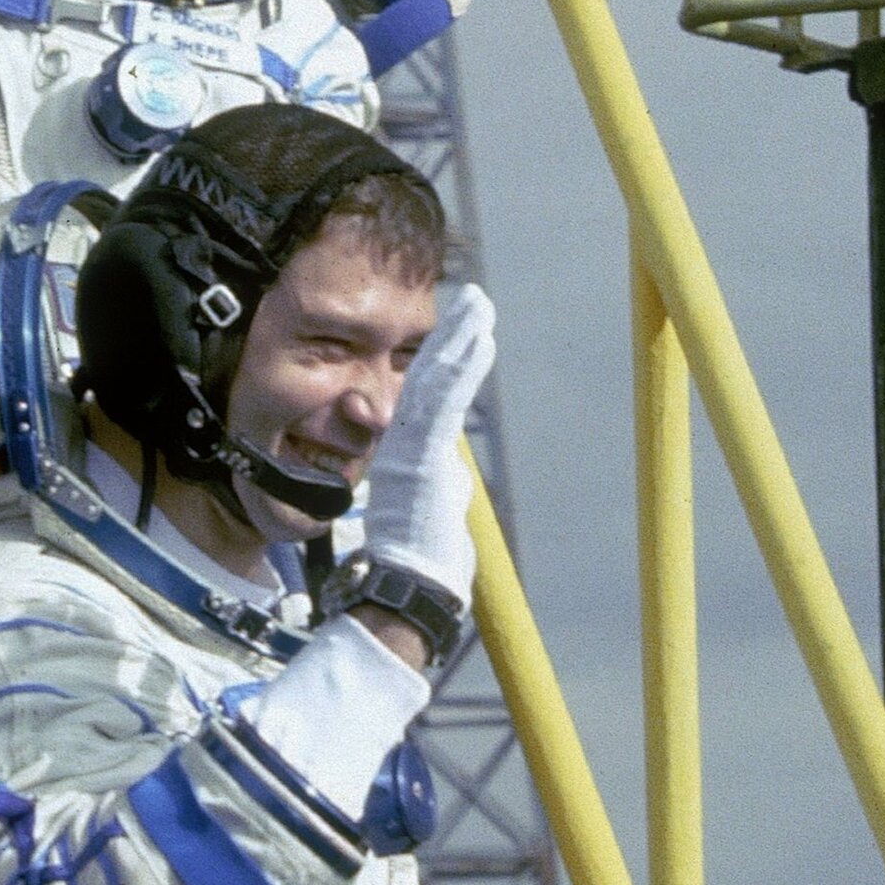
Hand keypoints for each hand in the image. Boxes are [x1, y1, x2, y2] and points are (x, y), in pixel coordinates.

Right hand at [361, 281, 494, 608]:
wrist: (404, 588)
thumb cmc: (419, 560)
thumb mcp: (433, 508)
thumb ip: (440, 478)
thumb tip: (452, 465)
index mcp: (408, 449)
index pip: (427, 390)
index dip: (445, 353)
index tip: (466, 325)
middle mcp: (403, 440)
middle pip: (429, 372)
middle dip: (454, 331)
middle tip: (476, 296)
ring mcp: (409, 446)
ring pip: (435, 378)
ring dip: (461, 337)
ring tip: (481, 304)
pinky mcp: (420, 455)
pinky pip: (444, 401)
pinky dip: (463, 368)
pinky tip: (481, 341)